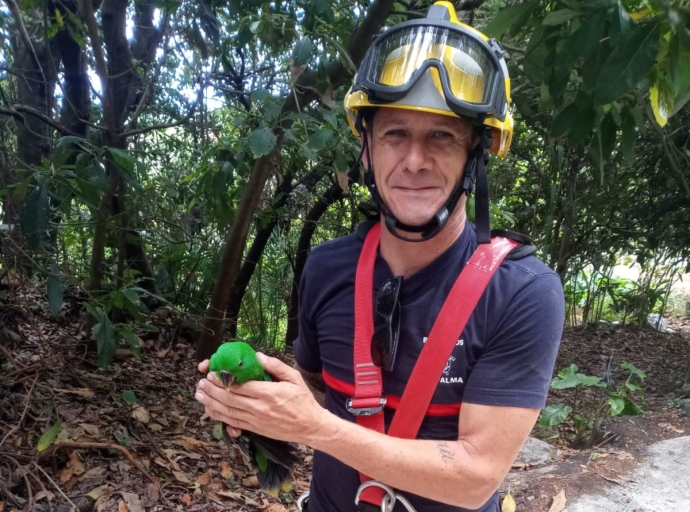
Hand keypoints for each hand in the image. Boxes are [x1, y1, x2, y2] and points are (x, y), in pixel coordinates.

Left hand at [195, 353, 328, 444]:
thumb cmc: (303, 400)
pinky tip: (210, 410)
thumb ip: (276, 366)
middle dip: (212, 390)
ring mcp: (255, 420)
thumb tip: (257, 356)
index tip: (212, 372)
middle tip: (202, 382)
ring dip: (211, 403)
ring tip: (199, 394)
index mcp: (269, 393)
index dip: (223, 380)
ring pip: (227, 412)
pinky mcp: (254, 429)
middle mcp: (259, 408)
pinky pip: (232, 422)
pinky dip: (219, 416)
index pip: (240, 386)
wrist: (310, 426)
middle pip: (230, 399)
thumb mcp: (294, 378)